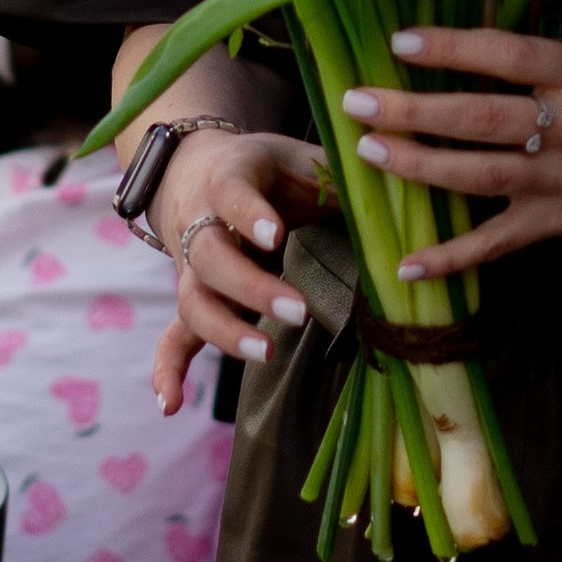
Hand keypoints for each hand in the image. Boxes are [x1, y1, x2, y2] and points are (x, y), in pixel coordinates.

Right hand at [147, 128, 326, 415]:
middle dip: (252, 287)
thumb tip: (391, 181)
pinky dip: (170, 370)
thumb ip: (336, 172)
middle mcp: (200, 222)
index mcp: (229, 177)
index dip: (250, 215)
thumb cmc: (268, 168)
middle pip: (211, 257)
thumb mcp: (298, 155)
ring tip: (266, 352)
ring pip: (194, 300)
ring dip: (225, 331)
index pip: (232, 194)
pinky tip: (173, 406)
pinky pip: (173, 335)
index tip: (277, 235)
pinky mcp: (192, 296)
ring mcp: (190, 265)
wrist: (200, 169)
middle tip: (299, 312)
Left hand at [343, 27, 561, 281]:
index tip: (398, 43)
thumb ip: (536, 64)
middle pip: (481, 117)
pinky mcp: (559, 224)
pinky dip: (449, 257)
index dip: (451, 48)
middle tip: (358, 103)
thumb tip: (453, 53)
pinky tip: (406, 265)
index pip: (507, 55)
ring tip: (370, 153)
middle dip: (413, 110)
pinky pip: (496, 244)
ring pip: (479, 176)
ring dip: (418, 166)